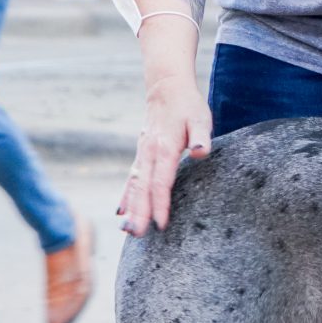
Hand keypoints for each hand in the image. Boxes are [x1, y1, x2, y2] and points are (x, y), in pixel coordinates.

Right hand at [119, 78, 212, 236]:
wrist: (166, 88)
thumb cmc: (188, 105)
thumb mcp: (200, 117)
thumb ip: (201, 136)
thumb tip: (200, 151)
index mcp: (164, 147)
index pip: (161, 181)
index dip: (160, 204)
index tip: (161, 224)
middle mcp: (149, 152)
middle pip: (142, 187)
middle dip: (139, 212)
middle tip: (136, 234)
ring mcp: (142, 154)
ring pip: (134, 185)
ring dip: (130, 207)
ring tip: (126, 230)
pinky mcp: (141, 154)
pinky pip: (131, 179)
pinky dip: (126, 195)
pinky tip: (121, 211)